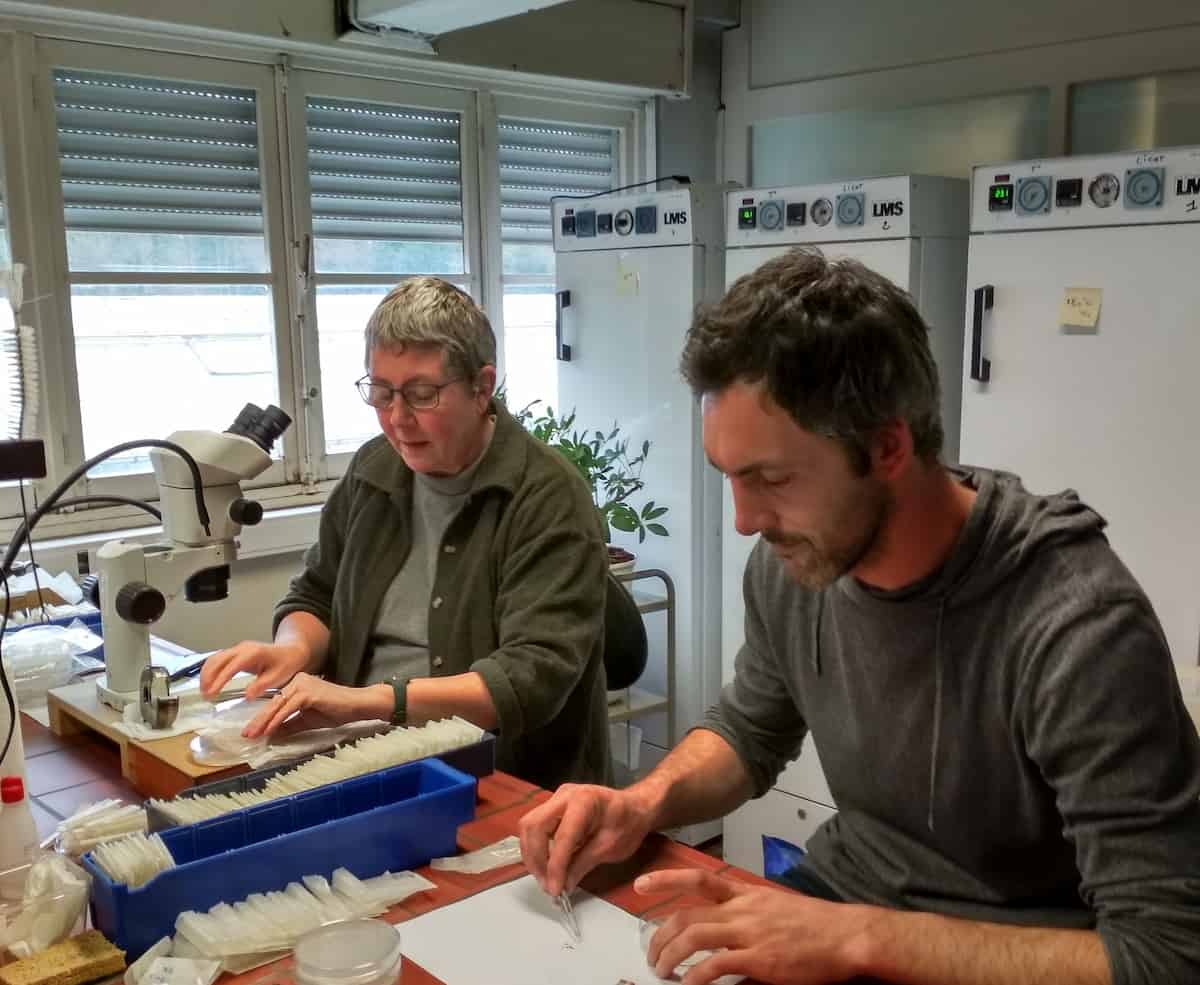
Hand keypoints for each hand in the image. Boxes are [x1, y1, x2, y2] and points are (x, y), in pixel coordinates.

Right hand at [199, 640, 308, 699]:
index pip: (231, 666)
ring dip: (206, 674)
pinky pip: (218, 659)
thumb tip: (247, 695)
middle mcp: (242, 648)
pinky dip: (210, 671)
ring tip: (204, 692)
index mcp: (253, 653)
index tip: (212, 693)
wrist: (290, 651)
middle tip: (205, 696)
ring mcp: (237, 649)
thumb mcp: (278, 676)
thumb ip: (263, 685)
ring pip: (215, 658)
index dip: (220, 679)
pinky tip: (208, 684)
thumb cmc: (285, 664)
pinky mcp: (235, 653)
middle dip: (208, 677)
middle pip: (218, 659)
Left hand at [241, 672, 382, 737]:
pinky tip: (270, 730)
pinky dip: (278, 720)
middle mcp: (298, 680)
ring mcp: (303, 684)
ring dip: (264, 721)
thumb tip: (271, 736)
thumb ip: (289, 725)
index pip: (275, 702)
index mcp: (297, 684)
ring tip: (254, 734)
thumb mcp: (306, 720)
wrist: (357, 706)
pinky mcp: (309, 692)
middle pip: (273, 702)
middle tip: (246, 735)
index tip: (251, 732)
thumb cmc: (336, 711)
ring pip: (278, 704)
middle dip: (258, 720)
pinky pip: (289, 708)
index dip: (261, 718)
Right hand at [518, 783, 654, 895]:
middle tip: (548, 885)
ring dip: (533, 856)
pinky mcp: (553, 808)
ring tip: (547, 879)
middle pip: (533, 825)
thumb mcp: (611, 847)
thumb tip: (562, 886)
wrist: (635, 806)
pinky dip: (537, 850)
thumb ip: (583, 865)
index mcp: (584, 801)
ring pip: (529, 826)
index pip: (562, 836)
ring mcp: (556, 799)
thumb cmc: (628, 823)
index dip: (555, 866)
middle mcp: (564, 795)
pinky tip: (547, 867)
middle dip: (536, 859)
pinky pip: (536, 828)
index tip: (555, 890)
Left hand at [637, 869, 868, 984]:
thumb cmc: (815, 925)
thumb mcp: (775, 908)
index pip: (698, 878)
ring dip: (670, 955)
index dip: (665, 880)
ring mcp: (749, 933)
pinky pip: (715, 967)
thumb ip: (746, 916)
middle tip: (650, 953)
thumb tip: (723, 932)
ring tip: (661, 971)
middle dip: (660, 933)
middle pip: (687, 914)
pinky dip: (695, 977)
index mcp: (746, 893)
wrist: (846, 935)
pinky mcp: (758, 960)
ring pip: (694, 937)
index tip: (640, 885)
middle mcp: (742, 908)